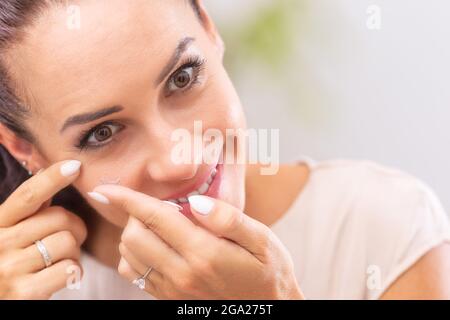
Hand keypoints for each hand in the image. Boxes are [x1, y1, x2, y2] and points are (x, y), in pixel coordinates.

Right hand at [0, 160, 86, 298]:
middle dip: (76, 228)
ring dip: (74, 252)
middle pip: (60, 218)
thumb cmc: (12, 262)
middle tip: (70, 239)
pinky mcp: (24, 293)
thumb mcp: (12, 233)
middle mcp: (0, 243)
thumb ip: (30, 210)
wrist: (1, 298)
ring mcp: (10, 269)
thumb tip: (49, 173)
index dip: (52, 178)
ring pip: (68, 243)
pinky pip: (69, 269)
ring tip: (60, 260)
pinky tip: (60, 275)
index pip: (27, 196)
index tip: (74, 166)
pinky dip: (74, 271)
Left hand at [91, 185, 303, 298]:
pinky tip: (157, 248)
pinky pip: (135, 275)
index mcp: (203, 253)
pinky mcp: (170, 298)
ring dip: (134, 234)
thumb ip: (228, 218)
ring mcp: (173, 289)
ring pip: (129, 256)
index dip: (127, 199)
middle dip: (136, 215)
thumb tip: (195, 201)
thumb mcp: (262, 239)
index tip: (106, 188)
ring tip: (159, 226)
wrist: (269, 310)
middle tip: (161, 207)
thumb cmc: (268, 270)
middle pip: (133, 236)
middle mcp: (182, 273)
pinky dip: (135, 256)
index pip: (154, 218)